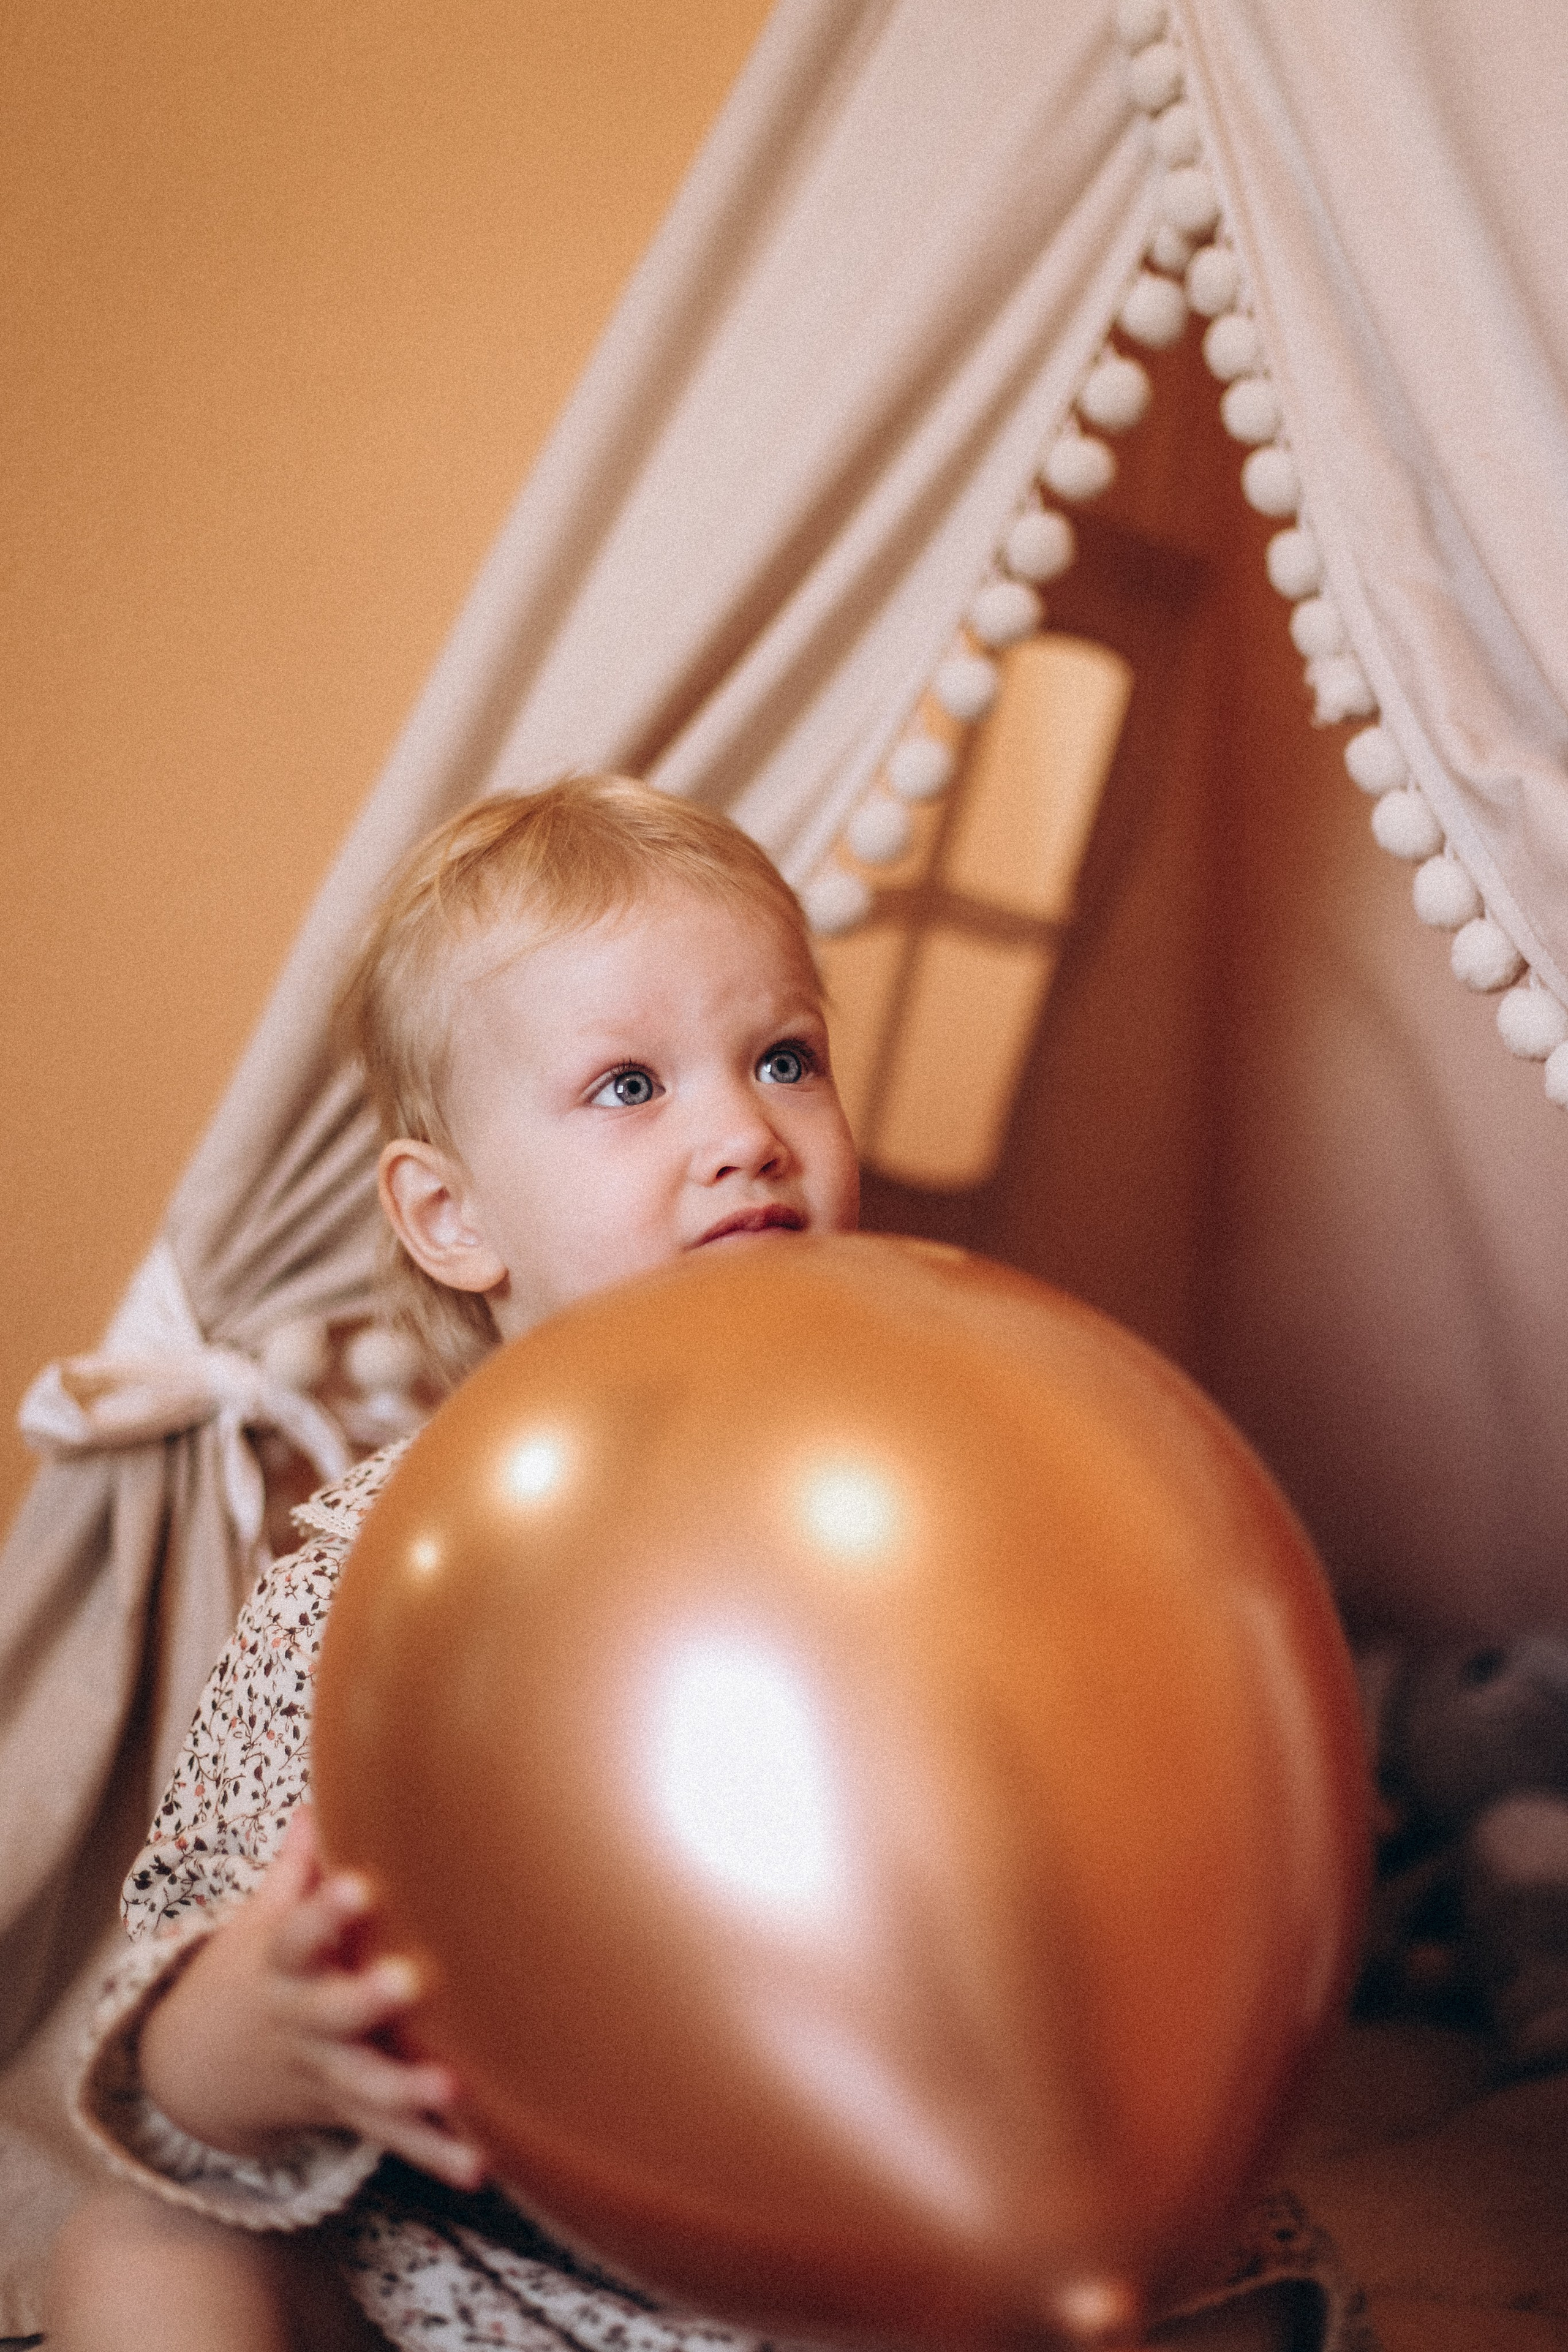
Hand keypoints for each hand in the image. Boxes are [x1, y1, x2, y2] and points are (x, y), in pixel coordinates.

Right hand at [138, 1806, 485, 2190]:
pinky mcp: (345, 2113)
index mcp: (280, 1968)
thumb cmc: (251, 1976)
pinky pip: (391, 2138)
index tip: (357, 1884)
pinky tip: (480, 2167)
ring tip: (452, 2088)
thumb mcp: (257, 1924)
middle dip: (366, 1999)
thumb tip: (315, 1798)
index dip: (324, 1911)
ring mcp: (323, 2074)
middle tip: (408, 1980)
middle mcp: (300, 2023)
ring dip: (407, 2089)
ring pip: (364, 2085)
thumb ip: (292, 1870)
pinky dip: (434, 2153)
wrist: (198, 2076)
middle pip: (331, 2013)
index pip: (296, 1935)